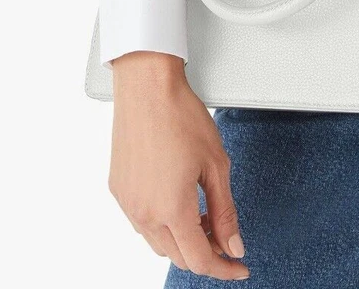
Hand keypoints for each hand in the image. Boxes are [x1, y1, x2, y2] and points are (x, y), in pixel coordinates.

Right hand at [108, 51, 248, 279]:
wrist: (146, 89)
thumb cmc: (182, 118)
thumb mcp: (216, 165)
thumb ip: (226, 212)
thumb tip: (234, 248)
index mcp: (172, 209)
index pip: (199, 260)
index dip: (223, 269)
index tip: (240, 268)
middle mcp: (144, 214)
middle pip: (178, 256)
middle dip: (206, 254)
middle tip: (227, 239)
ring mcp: (128, 204)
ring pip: (159, 243)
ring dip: (184, 241)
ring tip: (206, 218)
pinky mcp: (119, 191)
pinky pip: (143, 223)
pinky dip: (164, 225)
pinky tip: (180, 203)